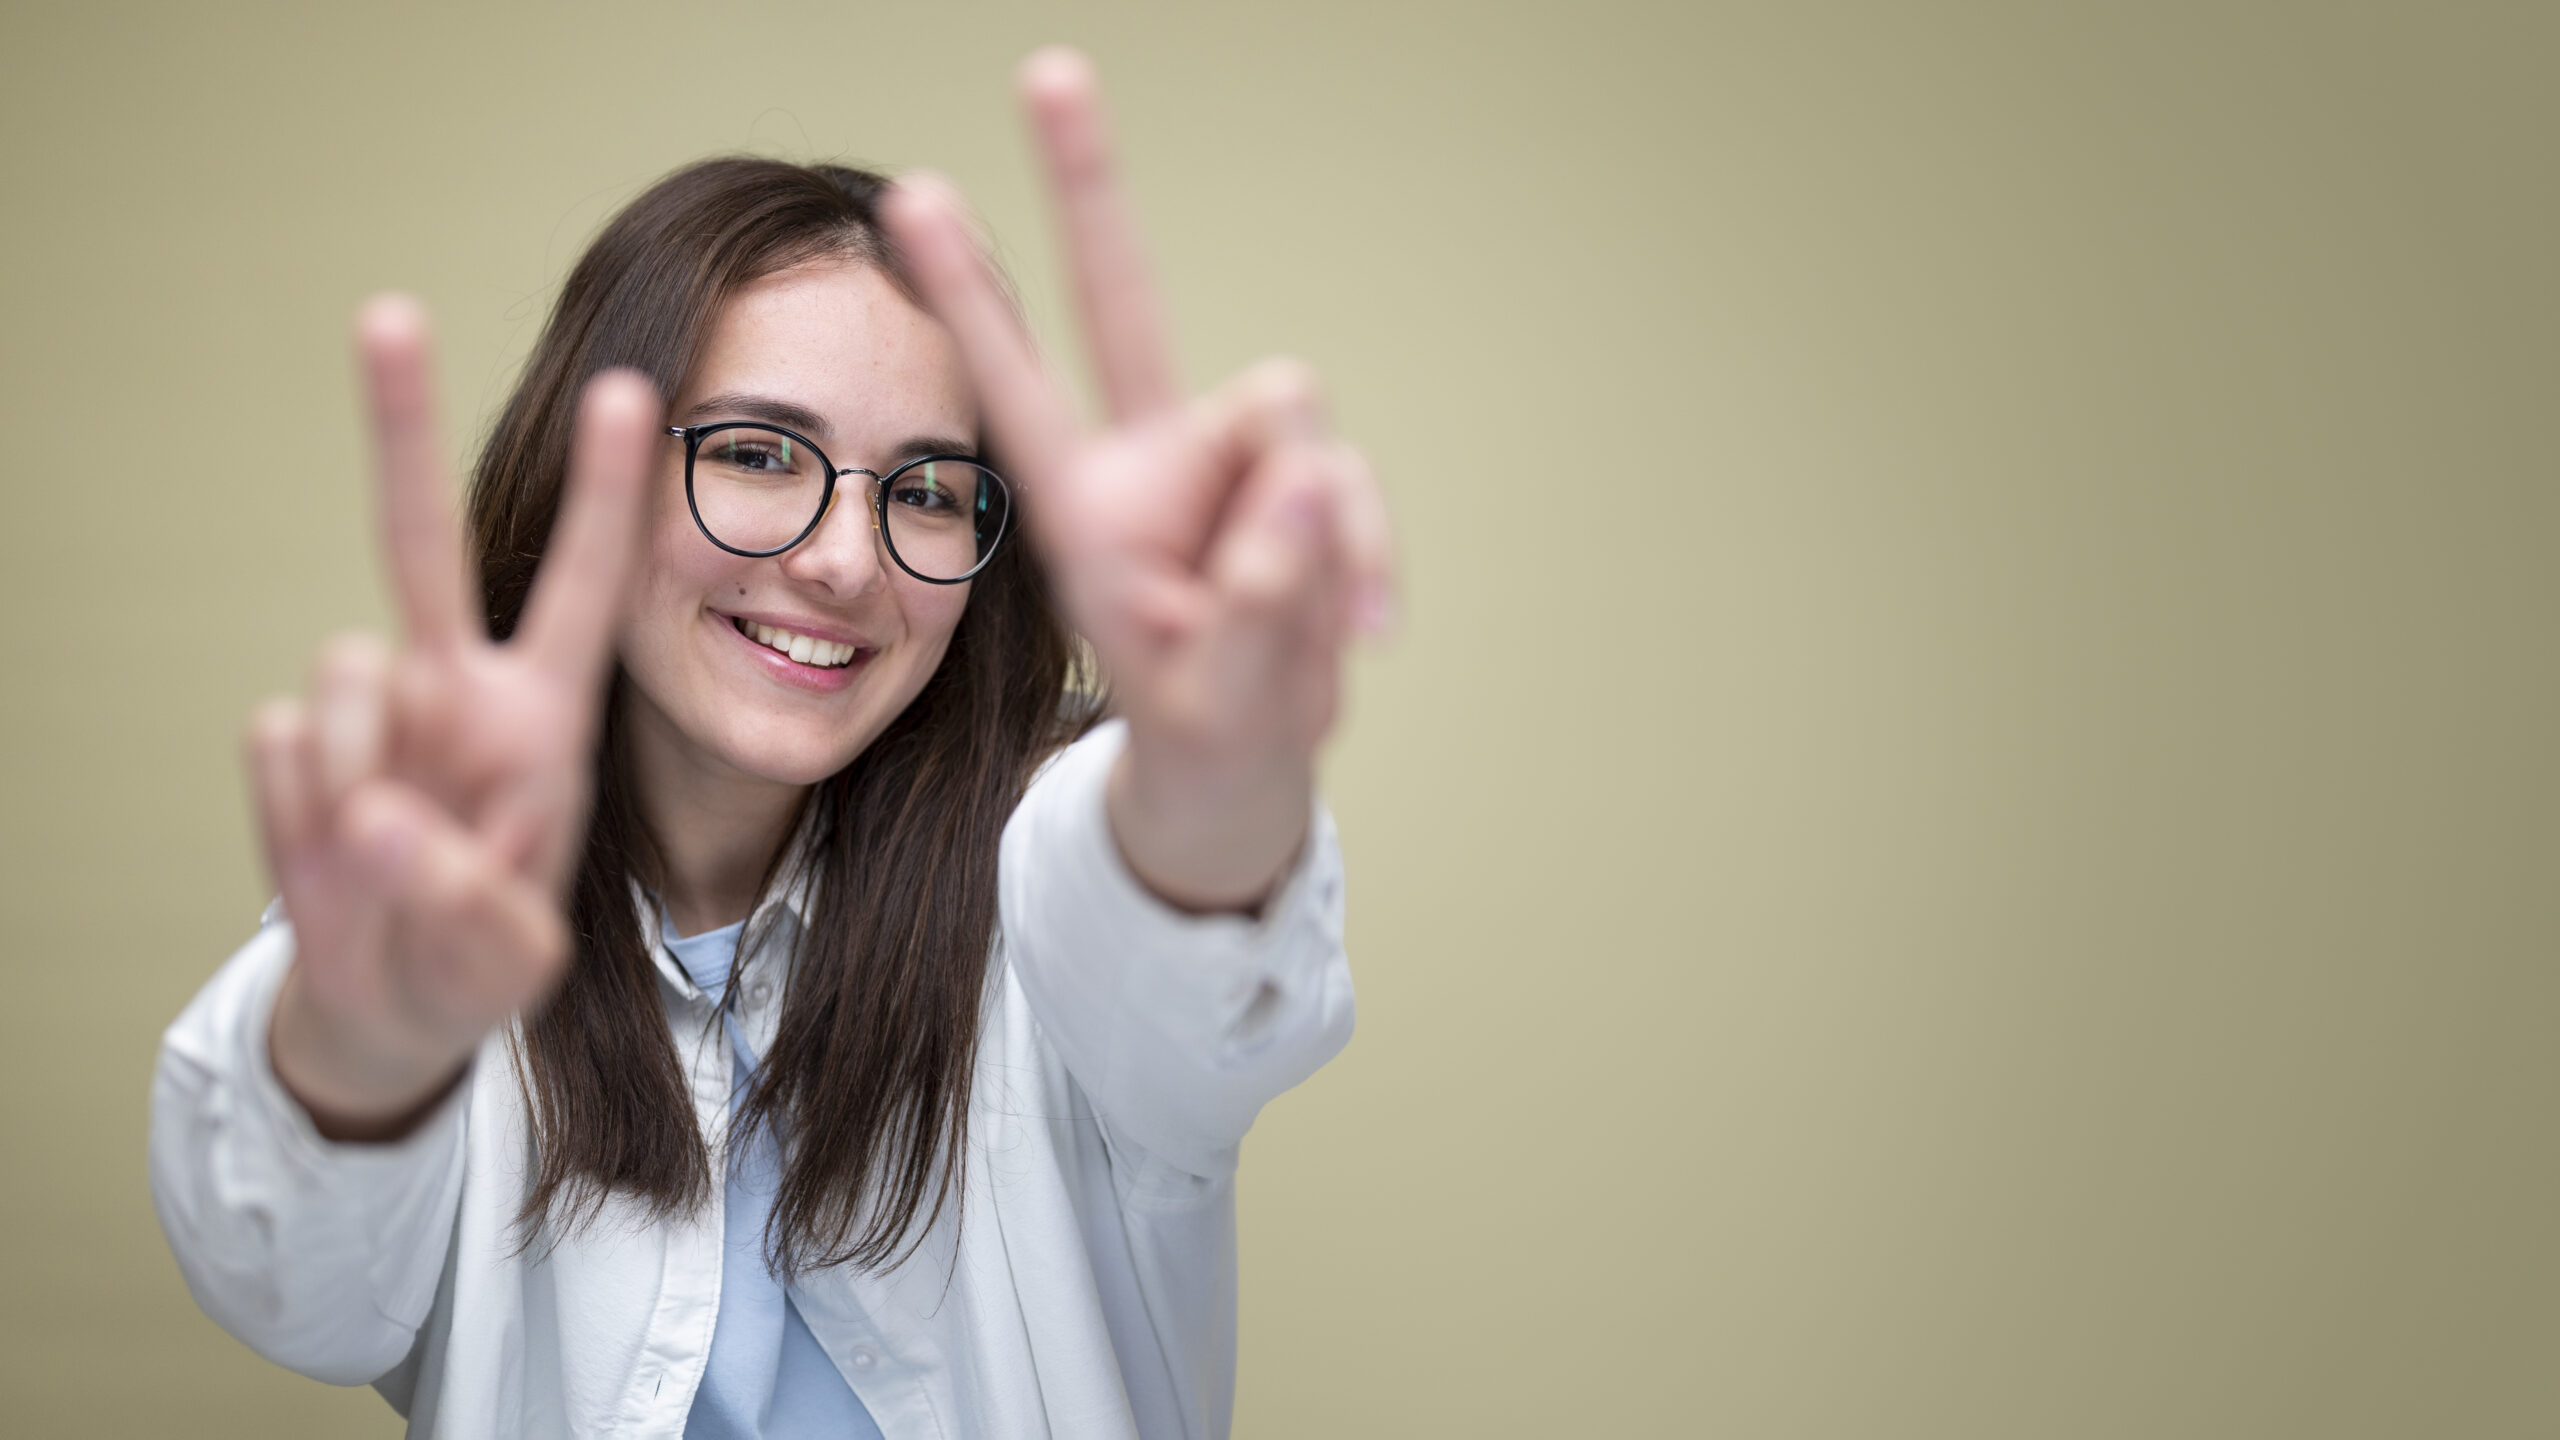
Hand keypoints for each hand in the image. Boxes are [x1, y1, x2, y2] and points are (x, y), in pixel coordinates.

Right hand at [248, 298, 656, 1139]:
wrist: (392, 1003)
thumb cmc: (481, 956)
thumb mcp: (517, 954)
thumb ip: (472, 899)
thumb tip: (378, 814)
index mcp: (544, 712)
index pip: (584, 585)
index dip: (601, 494)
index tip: (629, 389)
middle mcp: (452, 686)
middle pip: (419, 536)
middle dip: (401, 424)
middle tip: (386, 311)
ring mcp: (368, 712)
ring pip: (343, 672)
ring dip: (368, 771)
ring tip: (398, 858)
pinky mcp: (292, 747)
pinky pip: (283, 745)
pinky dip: (302, 819)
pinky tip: (338, 861)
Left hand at [883, 48, 1395, 911]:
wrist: (1251, 764)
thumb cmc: (1206, 725)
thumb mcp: (1219, 696)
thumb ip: (1258, 596)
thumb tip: (1306, 474)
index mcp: (1085, 513)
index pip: (1017, 391)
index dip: (974, 301)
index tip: (912, 198)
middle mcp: (1150, 461)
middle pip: (1126, 304)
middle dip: (1089, 188)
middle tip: (1048, 70)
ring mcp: (1227, 463)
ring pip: (1293, 424)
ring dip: (1322, 535)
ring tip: (1314, 633)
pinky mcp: (1298, 476)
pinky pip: (1347, 478)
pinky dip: (1366, 553)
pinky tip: (1357, 625)